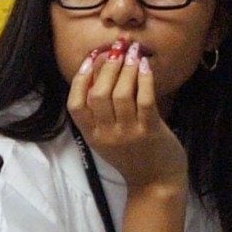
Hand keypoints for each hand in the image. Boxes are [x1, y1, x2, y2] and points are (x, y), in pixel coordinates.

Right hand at [66, 42, 187, 191]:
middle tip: (116, 49)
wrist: (156, 182)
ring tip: (132, 53)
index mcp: (92, 136)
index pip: (75, 105)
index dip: (81, 79)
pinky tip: (145, 66)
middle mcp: (107, 135)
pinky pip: (145, 100)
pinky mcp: (150, 132)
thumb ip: (101, 113)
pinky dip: (144, 79)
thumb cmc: (133, 156)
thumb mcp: (108, 138)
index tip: (90, 59)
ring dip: (126, 69)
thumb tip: (101, 71)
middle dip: (107, 66)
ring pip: (121, 94)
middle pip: (99, 94)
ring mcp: (129, 134)